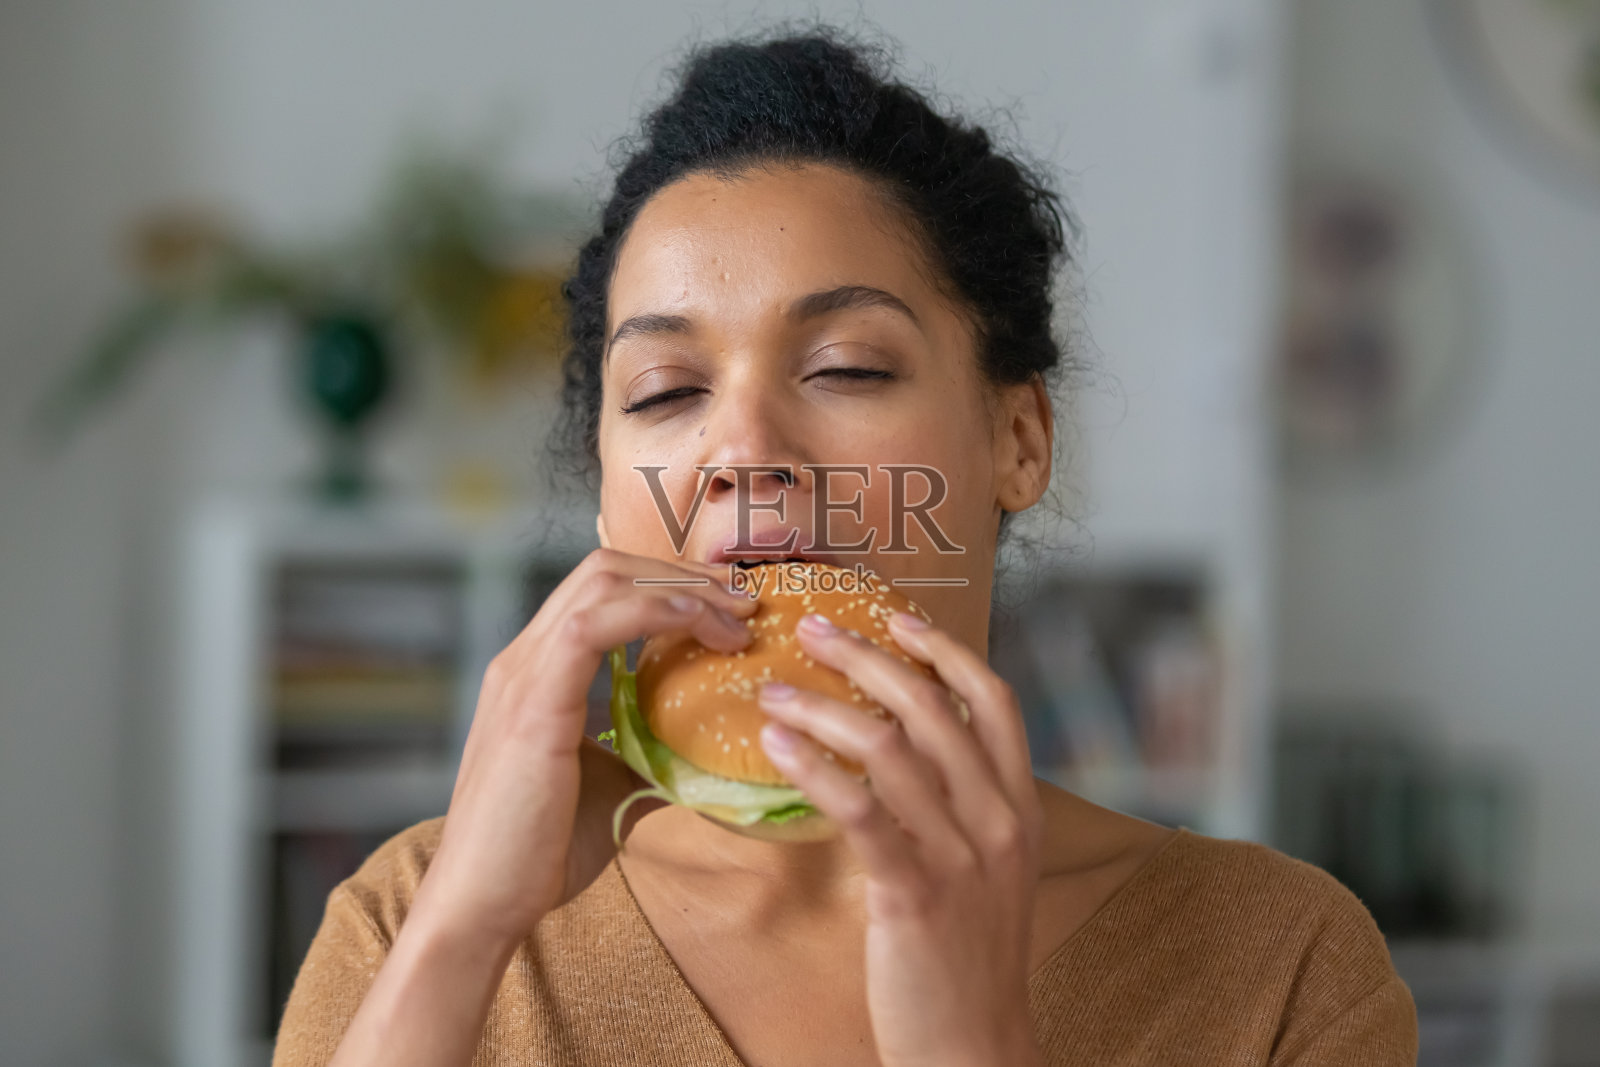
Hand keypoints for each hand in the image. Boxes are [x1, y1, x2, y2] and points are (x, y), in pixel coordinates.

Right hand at [410, 548, 758, 951]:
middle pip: (605, 569)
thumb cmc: (539, 853)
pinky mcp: (533, 701)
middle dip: (683, 572)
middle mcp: (524, 658)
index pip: (602, 590)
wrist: (481, 902)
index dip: (669, 584)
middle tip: (745, 601)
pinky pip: (594, 624)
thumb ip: (652, 757)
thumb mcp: (612, 789)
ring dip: (680, 587)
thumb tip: (710, 754)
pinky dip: (653, 611)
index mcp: (537, 671)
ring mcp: (524, 673)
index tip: (730, 609)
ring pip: (602, 581)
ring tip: (736, 615)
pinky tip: (698, 623)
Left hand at [755, 610, 1047, 1066]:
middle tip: (813, 630)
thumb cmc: (966, 953)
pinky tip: (777, 748)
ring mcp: (961, 855)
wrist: (973, 1046)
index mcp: (1020, 805)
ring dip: (823, 706)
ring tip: (773, 692)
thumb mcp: (987, 867)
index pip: (993, 698)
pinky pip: (860, 809)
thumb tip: (903, 739)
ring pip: (891, 747)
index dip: (944, 648)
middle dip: (868, 656)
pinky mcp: (914, 893)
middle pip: (934, 705)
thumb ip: (961, 802)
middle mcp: (999, 818)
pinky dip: (814, 767)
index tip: (895, 616)